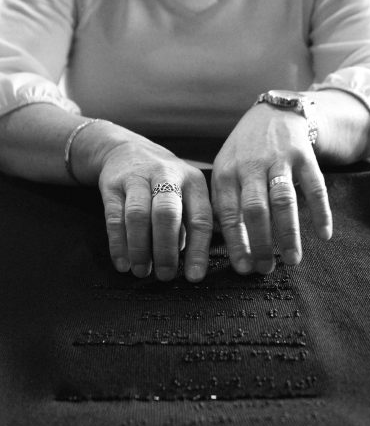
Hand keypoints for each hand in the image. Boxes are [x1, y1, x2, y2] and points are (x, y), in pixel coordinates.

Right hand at [98, 133, 212, 281]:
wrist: (127, 149)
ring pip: (138, 215)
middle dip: (166, 249)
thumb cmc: (164, 182)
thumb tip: (192, 264)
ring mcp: (137, 178)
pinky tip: (122, 263)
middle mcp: (166, 175)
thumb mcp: (186, 193)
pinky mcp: (112, 184)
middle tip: (164, 276)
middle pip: (167, 213)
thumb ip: (190, 224)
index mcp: (193, 181)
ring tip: (142, 271)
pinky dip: (118, 244)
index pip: (200, 218)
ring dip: (140, 248)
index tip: (194, 276)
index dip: (198, 250)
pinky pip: (114, 218)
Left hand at [212, 104, 331, 274]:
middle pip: (255, 210)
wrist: (273, 114)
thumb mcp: (225, 169)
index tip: (243, 268)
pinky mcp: (303, 155)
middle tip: (266, 269)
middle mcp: (250, 166)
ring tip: (293, 260)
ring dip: (289, 233)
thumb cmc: (244, 152)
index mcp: (226, 173)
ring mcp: (278, 159)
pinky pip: (315, 186)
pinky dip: (321, 212)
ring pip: (283, 200)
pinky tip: (324, 235)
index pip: (229, 214)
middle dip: (261, 243)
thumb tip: (218, 242)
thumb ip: (223, 201)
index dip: (236, 243)